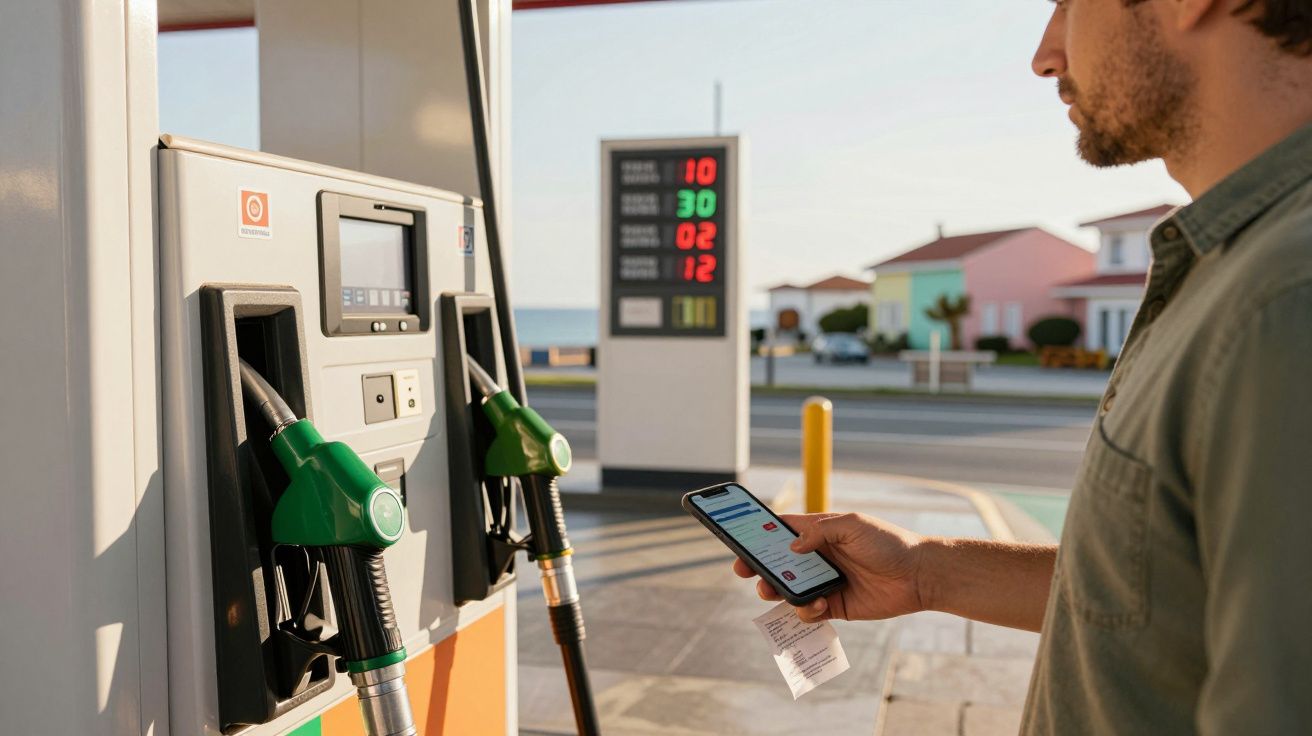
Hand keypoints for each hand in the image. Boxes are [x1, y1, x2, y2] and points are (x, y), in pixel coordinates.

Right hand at [732, 512, 926, 622]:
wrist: (918, 576)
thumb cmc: (889, 542)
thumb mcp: (852, 525)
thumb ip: (819, 532)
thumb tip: (791, 547)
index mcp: (819, 533)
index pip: (781, 531)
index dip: (758, 535)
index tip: (738, 539)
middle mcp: (817, 557)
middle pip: (777, 562)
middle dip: (757, 567)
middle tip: (743, 571)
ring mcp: (824, 582)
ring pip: (787, 589)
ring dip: (776, 591)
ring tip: (774, 591)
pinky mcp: (833, 605)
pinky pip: (808, 611)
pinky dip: (806, 610)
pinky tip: (820, 604)